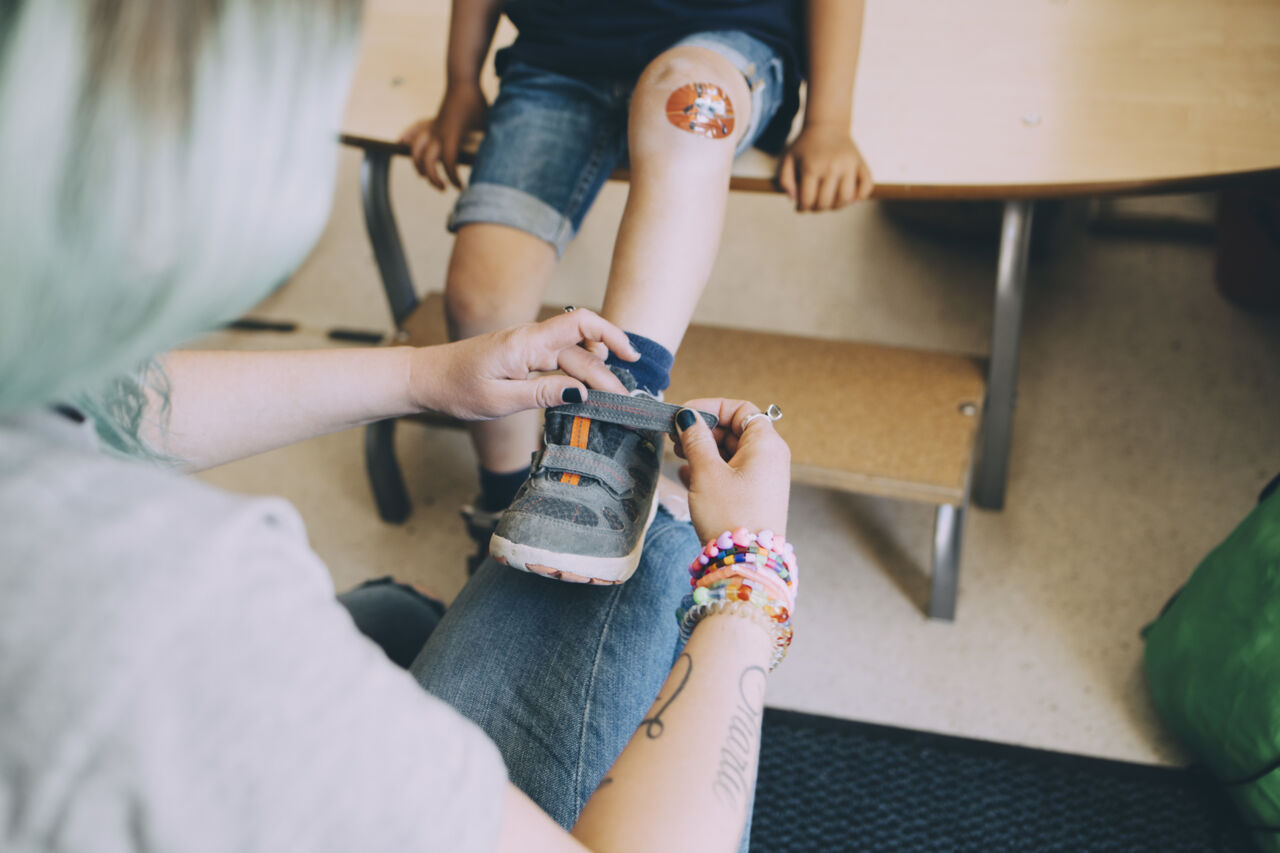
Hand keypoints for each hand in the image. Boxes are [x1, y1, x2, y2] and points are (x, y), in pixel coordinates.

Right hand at [400, 83, 487, 189]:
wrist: (463, 80)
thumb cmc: (477, 102)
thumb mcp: (488, 123)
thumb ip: (491, 140)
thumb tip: (500, 158)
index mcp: (453, 134)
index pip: (448, 161)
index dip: (453, 177)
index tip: (460, 186)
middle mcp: (438, 132)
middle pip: (427, 160)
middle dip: (433, 178)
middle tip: (444, 188)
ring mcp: (433, 127)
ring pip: (415, 149)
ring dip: (418, 165)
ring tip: (425, 177)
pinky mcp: (431, 123)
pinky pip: (415, 130)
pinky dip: (407, 136)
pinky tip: (401, 142)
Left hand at [408, 309, 639, 419]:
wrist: (427, 379)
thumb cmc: (456, 388)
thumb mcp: (500, 400)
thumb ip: (543, 393)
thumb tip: (582, 391)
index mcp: (526, 344)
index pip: (580, 324)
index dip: (610, 334)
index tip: (630, 356)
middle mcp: (531, 339)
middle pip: (582, 348)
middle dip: (606, 373)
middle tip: (622, 402)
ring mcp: (528, 346)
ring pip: (572, 354)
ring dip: (594, 372)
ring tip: (611, 396)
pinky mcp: (524, 356)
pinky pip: (558, 360)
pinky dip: (576, 373)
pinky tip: (586, 389)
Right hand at [673, 398, 791, 540]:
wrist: (746, 564)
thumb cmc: (730, 516)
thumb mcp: (707, 473)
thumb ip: (696, 440)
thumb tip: (688, 417)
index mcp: (766, 445)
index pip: (741, 409)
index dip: (711, 407)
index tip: (684, 415)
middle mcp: (770, 459)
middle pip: (735, 430)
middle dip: (704, 430)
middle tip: (675, 437)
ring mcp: (763, 480)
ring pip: (731, 453)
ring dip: (703, 450)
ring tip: (678, 456)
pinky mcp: (754, 498)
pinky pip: (731, 473)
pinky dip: (710, 470)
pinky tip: (686, 476)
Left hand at [776, 123, 872, 211]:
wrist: (827, 125)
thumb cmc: (806, 145)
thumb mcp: (788, 159)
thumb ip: (784, 181)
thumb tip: (794, 200)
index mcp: (812, 167)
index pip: (807, 200)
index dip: (802, 208)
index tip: (801, 206)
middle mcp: (832, 166)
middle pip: (826, 203)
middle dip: (817, 208)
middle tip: (814, 203)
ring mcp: (849, 165)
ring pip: (846, 198)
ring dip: (837, 206)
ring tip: (830, 200)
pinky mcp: (861, 164)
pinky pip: (867, 187)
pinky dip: (860, 196)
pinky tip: (850, 197)